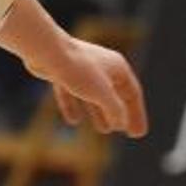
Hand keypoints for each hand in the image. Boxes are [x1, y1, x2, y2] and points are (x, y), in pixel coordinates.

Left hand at [30, 36, 147, 137]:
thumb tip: (121, 123)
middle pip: (117, 94)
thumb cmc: (78, 70)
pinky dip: (75, 106)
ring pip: (95, 95)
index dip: (137, 115)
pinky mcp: (64, 72)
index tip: (138, 134)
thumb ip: (115, 110)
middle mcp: (104, 66)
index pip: (133, 94)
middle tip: (126, 133)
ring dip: (101, 113)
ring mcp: (83, 68)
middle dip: (121, 115)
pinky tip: (73, 121)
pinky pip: (73, 93)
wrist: (47, 51)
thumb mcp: (102, 93)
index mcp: (118, 67)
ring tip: (104, 130)